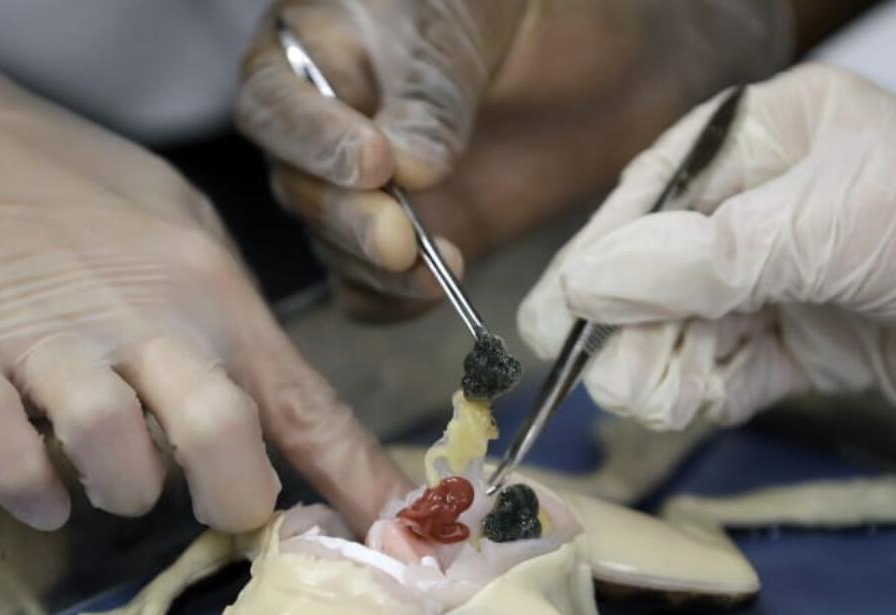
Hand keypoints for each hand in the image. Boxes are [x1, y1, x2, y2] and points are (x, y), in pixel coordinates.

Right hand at [0, 26, 407, 532]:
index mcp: (212, 298)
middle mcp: (144, 323)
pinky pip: (2, 451)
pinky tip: (37, 484)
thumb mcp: (185, 231)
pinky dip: (27, 487)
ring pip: (112, 448)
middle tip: (219, 504)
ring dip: (122, 490)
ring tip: (110, 477)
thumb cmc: (79, 194)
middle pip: (220, 432)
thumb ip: (232, 318)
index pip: (304, 404)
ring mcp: (50, 343)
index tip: (399, 535)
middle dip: (232, 496)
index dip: (358, 479)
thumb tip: (279, 411)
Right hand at [236, 0, 790, 318]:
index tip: (374, 164)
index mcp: (326, 48)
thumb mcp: (474, 13)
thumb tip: (404, 170)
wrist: (620, 56)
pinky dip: (394, 303)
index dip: (312, 140)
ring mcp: (374, 193)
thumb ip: (432, 82)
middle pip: (297, 185)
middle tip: (398, 235)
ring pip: (332, 245)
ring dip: (375, 268)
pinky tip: (437, 290)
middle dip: (345, 217)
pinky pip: (374, 292)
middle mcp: (337, 126)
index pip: (275, 102)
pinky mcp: (415, 245)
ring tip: (437, 267)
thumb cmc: (539, 6)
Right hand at [519, 64, 895, 429]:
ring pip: (680, 330)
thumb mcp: (828, 226)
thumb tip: (586, 283)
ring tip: (669, 400)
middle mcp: (753, 208)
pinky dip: (706, 392)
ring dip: (666, 370)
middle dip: (635, 331)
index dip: (597, 264)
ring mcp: (773, 278)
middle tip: (621, 383)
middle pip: (651, 275)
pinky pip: (724, 369)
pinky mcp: (796, 341)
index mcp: (755, 143)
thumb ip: (704, 260)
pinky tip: (700, 405)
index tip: (554, 324)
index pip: (646, 201)